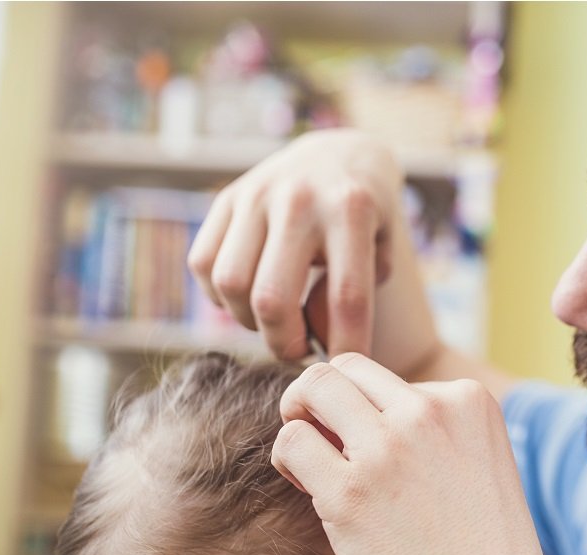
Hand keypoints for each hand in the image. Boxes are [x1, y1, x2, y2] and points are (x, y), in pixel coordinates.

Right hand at [188, 130, 414, 359]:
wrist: (338, 153)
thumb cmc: (366, 216)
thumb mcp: (383, 246)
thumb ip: (360, 292)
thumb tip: (322, 339)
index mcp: (351, 210)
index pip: (347, 298)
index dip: (344, 345)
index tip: (342, 368)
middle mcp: (299, 199)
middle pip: (272, 299)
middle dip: (284, 343)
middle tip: (300, 349)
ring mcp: (256, 195)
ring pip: (230, 285)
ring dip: (248, 321)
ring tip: (274, 322)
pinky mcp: (226, 198)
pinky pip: (203, 264)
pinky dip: (220, 296)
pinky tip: (248, 297)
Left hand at [270, 353, 553, 554]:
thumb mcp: (474, 465)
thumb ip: (429, 429)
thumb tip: (347, 407)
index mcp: (469, 399)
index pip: (390, 378)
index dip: (370, 414)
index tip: (382, 460)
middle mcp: (430, 411)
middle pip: (344, 369)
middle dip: (322, 399)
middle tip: (322, 442)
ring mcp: (390, 448)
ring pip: (312, 388)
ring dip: (298, 419)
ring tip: (311, 464)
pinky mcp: (350, 491)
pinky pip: (291, 443)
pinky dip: (289, 462)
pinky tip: (311, 492)